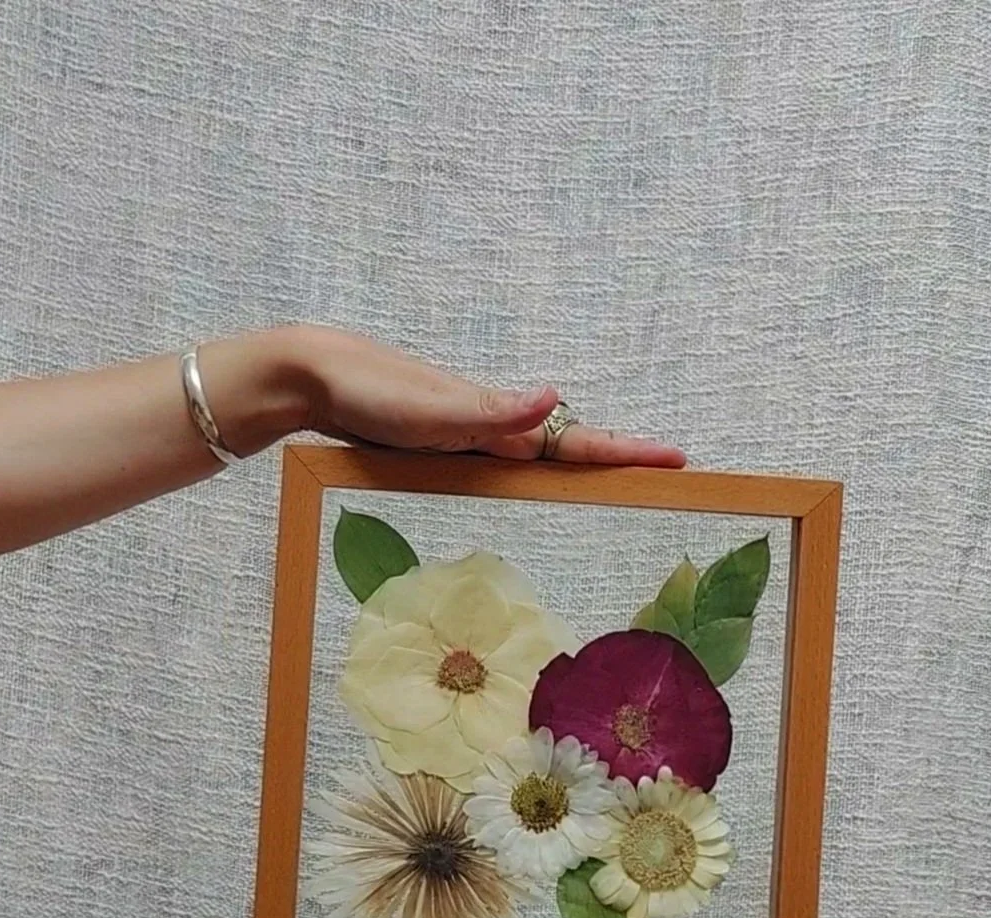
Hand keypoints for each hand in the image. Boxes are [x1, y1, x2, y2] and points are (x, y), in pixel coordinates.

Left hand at [284, 325, 685, 467]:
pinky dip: (533, 461)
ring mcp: (468, 432)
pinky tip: (532, 467)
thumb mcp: (430, 410)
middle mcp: (490, 426)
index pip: (574, 442)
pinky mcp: (443, 440)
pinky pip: (503, 454)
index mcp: (496, 421)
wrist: (315, 374)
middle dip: (617, 458)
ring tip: (623, 470)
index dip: (624, 454)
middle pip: (567, 445)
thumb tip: (555, 396)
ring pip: (538, 449)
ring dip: (583, 458)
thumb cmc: (369, 392)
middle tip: (667, 468)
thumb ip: (491, 410)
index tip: (675, 461)